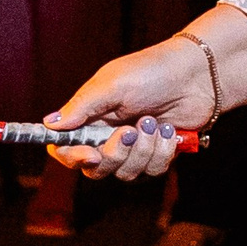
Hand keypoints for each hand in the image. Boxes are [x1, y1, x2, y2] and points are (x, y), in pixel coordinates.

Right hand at [45, 35, 216, 178]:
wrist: (197, 76)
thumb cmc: (151, 72)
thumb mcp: (111, 84)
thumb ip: (81, 108)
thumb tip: (49, 124)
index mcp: (90, 117)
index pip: (65, 148)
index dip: (72, 157)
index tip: (91, 155)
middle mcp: (107, 135)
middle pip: (96, 169)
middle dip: (115, 154)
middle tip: (130, 131)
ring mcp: (133, 148)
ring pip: (126, 173)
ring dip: (144, 150)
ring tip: (155, 123)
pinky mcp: (156, 155)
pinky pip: (151, 171)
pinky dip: (162, 152)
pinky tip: (170, 131)